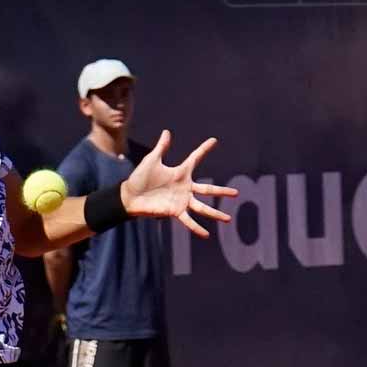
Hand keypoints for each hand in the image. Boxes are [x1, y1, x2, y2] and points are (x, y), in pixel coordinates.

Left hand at [122, 130, 239, 238]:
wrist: (129, 195)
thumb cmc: (140, 178)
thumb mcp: (152, 160)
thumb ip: (162, 147)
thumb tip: (167, 131)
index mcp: (180, 173)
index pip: (195, 158)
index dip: (204, 149)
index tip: (214, 140)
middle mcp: (184, 188)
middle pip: (208, 190)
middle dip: (222, 192)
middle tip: (236, 194)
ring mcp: (181, 201)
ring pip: (202, 208)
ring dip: (215, 214)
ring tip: (228, 219)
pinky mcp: (175, 211)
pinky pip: (188, 221)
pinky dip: (196, 228)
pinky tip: (206, 235)